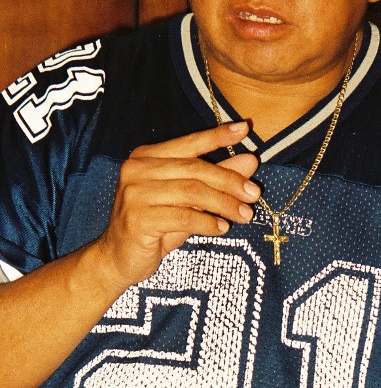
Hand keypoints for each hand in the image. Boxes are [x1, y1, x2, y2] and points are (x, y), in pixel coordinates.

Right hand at [92, 122, 259, 291]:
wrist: (118, 257)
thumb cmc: (156, 226)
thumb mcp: (189, 201)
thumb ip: (215, 180)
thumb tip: (250, 161)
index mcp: (147, 157)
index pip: (189, 144)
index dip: (217, 136)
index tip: (244, 129)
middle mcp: (137, 169)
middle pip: (194, 169)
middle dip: (229, 181)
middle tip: (254, 193)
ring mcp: (134, 194)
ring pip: (191, 192)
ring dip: (224, 204)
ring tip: (245, 215)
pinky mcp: (138, 219)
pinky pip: (183, 217)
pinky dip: (207, 223)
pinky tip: (222, 228)